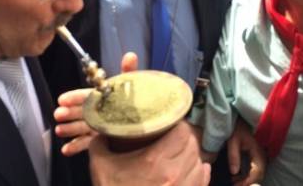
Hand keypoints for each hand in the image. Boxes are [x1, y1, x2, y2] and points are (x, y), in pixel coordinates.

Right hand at [53, 53, 138, 155]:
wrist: (151, 126)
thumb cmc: (139, 102)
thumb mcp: (132, 86)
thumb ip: (129, 72)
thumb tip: (131, 55)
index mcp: (105, 99)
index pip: (87, 96)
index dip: (74, 97)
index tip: (62, 99)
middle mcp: (101, 113)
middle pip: (82, 112)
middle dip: (69, 113)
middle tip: (59, 115)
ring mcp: (100, 128)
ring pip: (82, 128)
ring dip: (69, 129)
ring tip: (59, 131)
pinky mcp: (101, 143)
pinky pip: (87, 145)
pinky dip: (75, 147)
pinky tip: (66, 150)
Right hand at [89, 121, 210, 185]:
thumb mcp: (100, 165)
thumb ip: (100, 142)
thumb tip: (104, 127)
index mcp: (155, 160)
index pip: (183, 132)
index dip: (179, 124)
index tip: (171, 122)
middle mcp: (174, 174)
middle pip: (193, 145)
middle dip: (186, 138)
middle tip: (175, 135)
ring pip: (200, 162)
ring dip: (193, 155)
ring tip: (182, 151)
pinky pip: (203, 180)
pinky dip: (201, 172)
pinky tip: (196, 167)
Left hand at [227, 117, 265, 185]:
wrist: (239, 121)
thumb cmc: (236, 129)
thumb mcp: (232, 140)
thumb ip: (233, 155)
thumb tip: (234, 172)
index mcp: (258, 152)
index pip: (257, 171)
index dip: (248, 181)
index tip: (237, 185)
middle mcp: (261, 157)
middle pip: (259, 176)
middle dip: (247, 183)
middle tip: (234, 185)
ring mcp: (259, 158)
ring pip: (257, 175)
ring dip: (246, 181)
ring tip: (233, 182)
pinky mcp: (255, 159)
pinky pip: (253, 171)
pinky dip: (246, 177)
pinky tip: (235, 178)